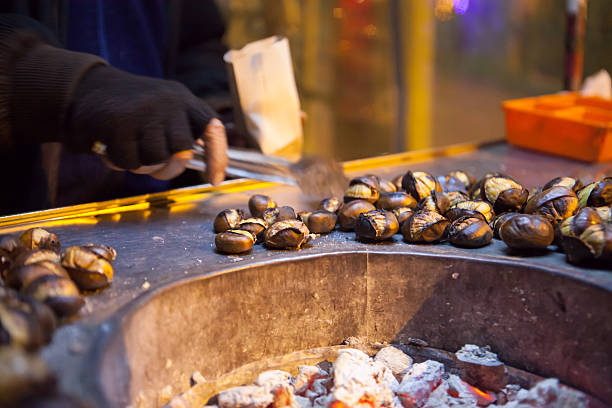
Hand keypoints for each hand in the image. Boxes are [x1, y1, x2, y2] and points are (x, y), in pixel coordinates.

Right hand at [66, 66, 226, 183]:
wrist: (85, 88)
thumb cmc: (132, 111)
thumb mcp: (165, 113)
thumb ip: (183, 135)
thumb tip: (206, 168)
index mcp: (185, 101)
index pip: (212, 129)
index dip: (217, 157)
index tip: (215, 179)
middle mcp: (169, 102)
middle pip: (182, 152)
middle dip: (168, 166)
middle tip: (151, 160)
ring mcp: (144, 111)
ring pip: (156, 159)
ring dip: (141, 164)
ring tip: (129, 147)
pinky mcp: (119, 122)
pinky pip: (129, 162)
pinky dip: (119, 162)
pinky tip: (111, 145)